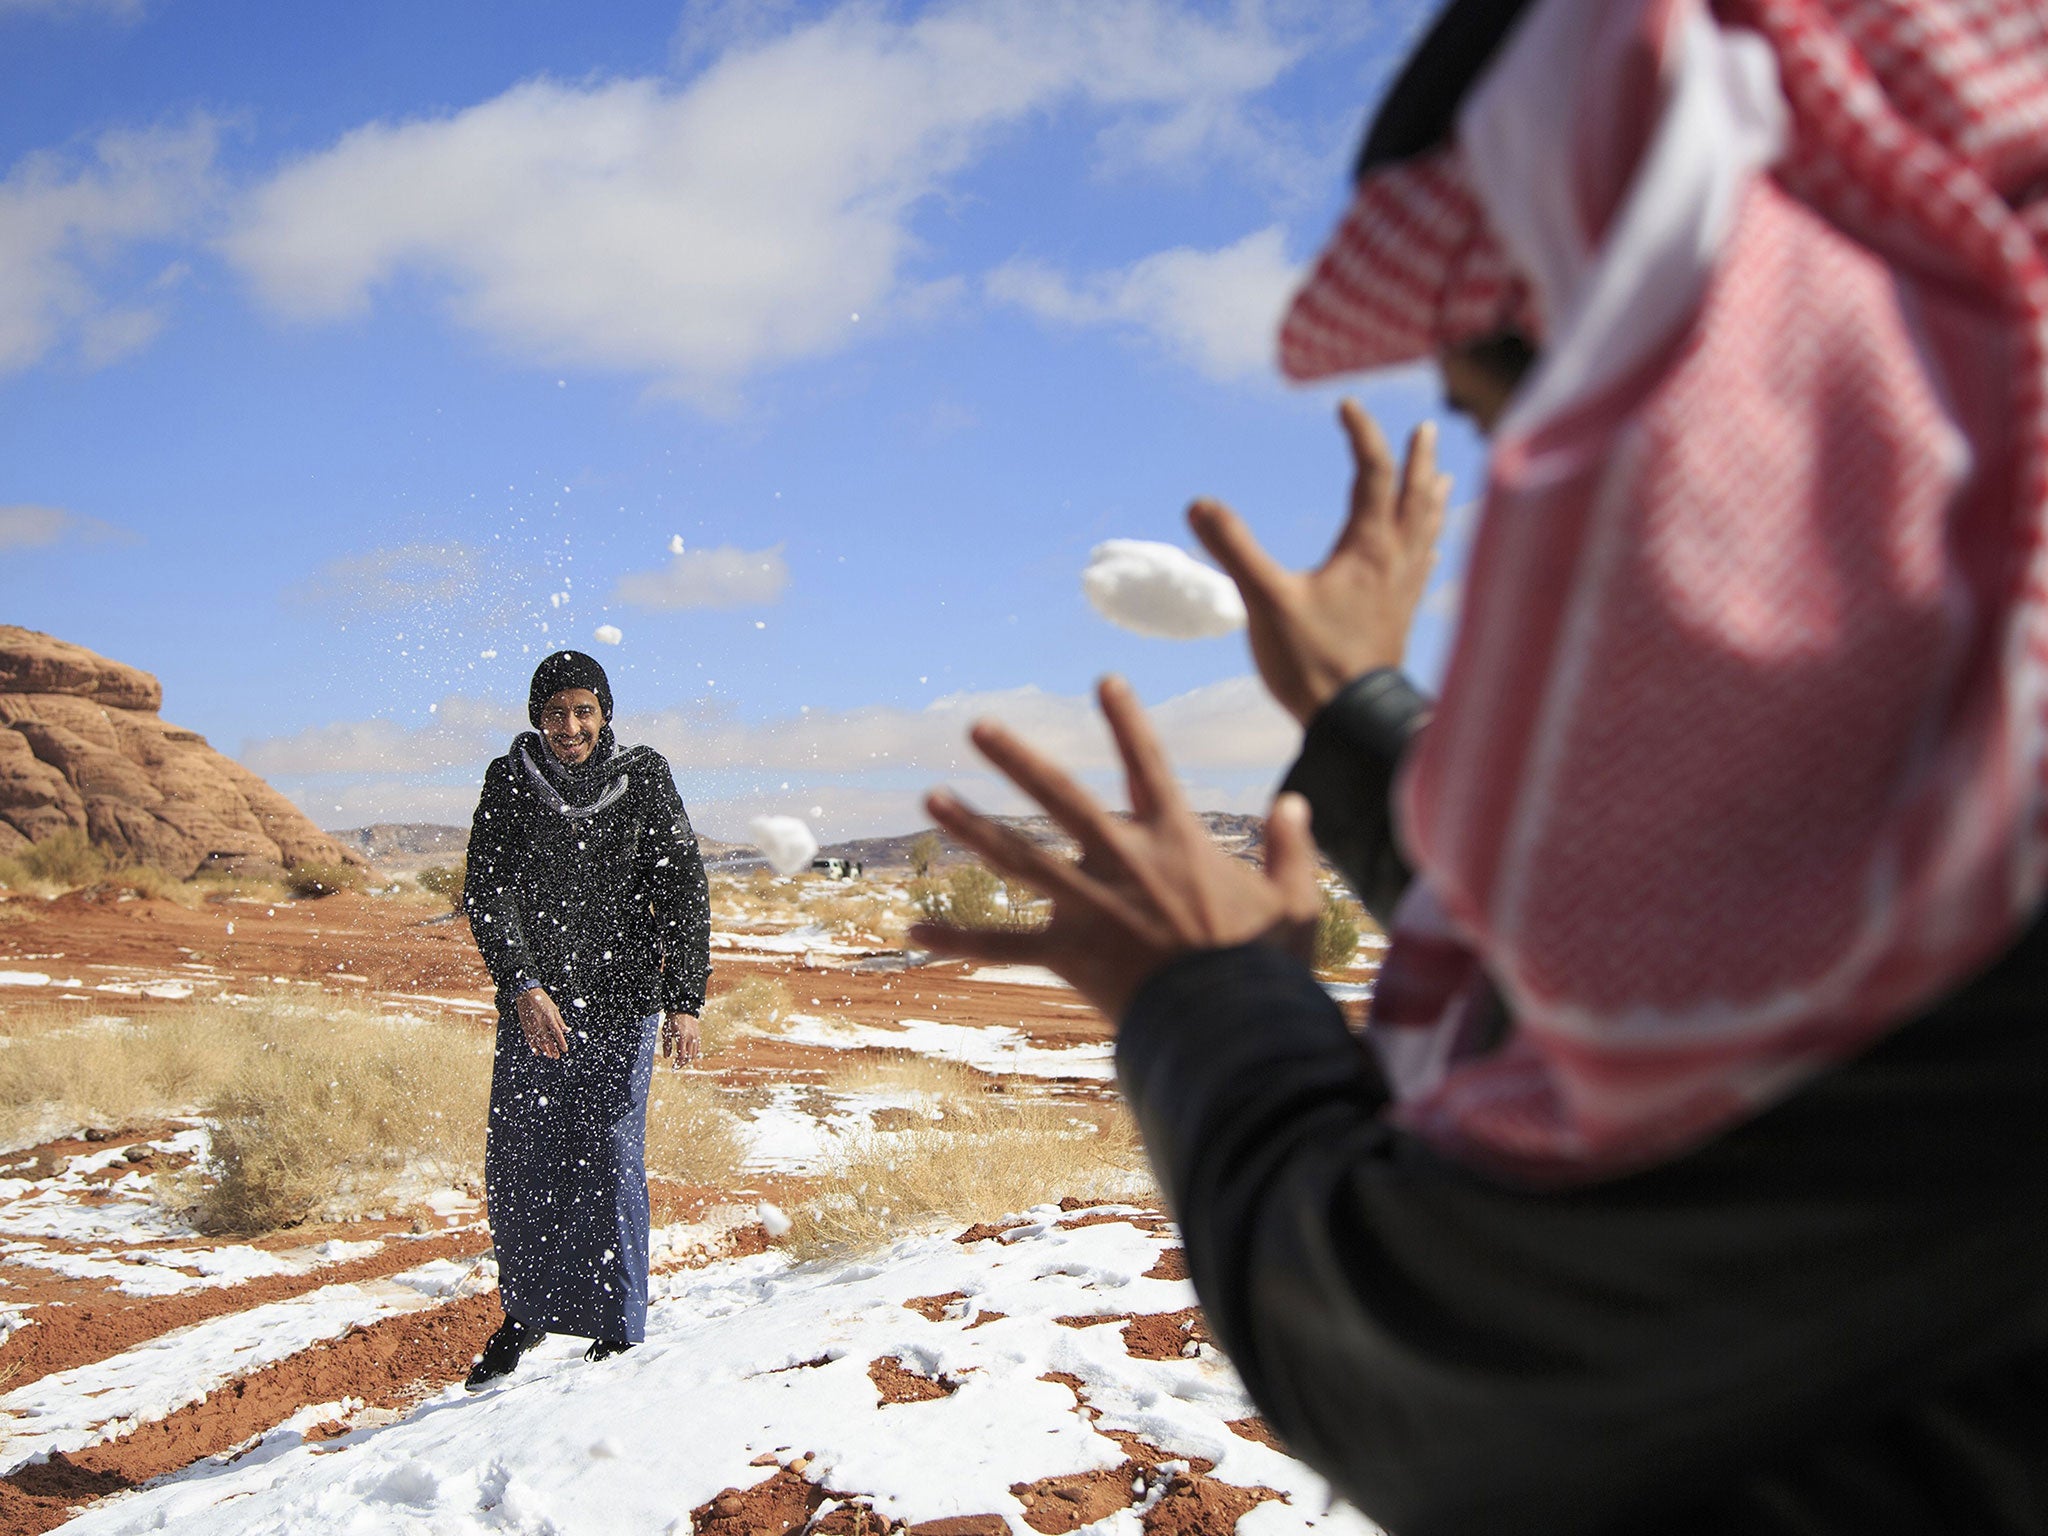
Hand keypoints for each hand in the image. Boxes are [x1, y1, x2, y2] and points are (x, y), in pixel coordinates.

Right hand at [515, 986, 569, 1059]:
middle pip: (548, 1039)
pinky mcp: (525, 1026)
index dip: (561, 1042)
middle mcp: (540, 1022)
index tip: (565, 1049)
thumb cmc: (543, 1000)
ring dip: (544, 1049)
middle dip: (553, 1049)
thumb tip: (567, 1030)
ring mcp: (531, 1025)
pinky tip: (537, 1052)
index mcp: (549, 1017)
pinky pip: (529, 1038)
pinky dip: (533, 1046)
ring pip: (538, 1041)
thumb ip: (560, 1021)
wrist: (527, 994)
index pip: (557, 1033)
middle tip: (557, 1056)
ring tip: (549, 1055)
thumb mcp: (554, 1008)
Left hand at [660, 1012, 700, 1067]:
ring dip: (688, 1060)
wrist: (682, 1008)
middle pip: (689, 1057)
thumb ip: (666, 1045)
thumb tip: (667, 1057)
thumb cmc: (672, 1019)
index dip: (677, 1064)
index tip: (673, 1068)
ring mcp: (696, 1037)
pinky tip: (687, 1055)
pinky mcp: (698, 1035)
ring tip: (681, 1062)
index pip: (682, 1056)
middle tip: (676, 1066)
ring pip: (694, 1054)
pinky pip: (697, 1048)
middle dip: (682, 1063)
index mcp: (682, 1038)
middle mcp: (691, 1038)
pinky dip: (693, 1054)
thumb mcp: (666, 1032)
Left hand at [910, 676, 1322, 1019]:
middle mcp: (1124, 862)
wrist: (1232, 1026)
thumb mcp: (1294, 901)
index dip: (1127, 723)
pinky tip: (914, 933)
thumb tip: (1294, 803)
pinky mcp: (1069, 954)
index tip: (1104, 681)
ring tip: (932, 799)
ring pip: (1018, 857)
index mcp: (1177, 841)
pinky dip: (959, 941)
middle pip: (1061, 798)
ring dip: (972, 827)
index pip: (1147, 766)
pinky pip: (1004, 947)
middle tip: (978, 728)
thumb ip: (1290, 848)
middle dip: (1018, 760)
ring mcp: (1089, 905)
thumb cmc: (1267, 966)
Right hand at [1190, 399, 1449, 723]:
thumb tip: (1199, 505)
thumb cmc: (1312, 663)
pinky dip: (1428, 545)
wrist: (1354, 724)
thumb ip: (1233, 548)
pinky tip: (1427, 550)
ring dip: (1432, 499)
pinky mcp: (1400, 619)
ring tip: (1442, 480)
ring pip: (1427, 531)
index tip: (1346, 406)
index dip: (1362, 434)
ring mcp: (1402, 592)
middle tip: (1427, 429)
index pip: (1372, 473)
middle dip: (1419, 460)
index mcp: (1368, 547)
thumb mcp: (1265, 601)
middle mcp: (1395, 562)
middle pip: (1416, 497)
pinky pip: (1422, 568)